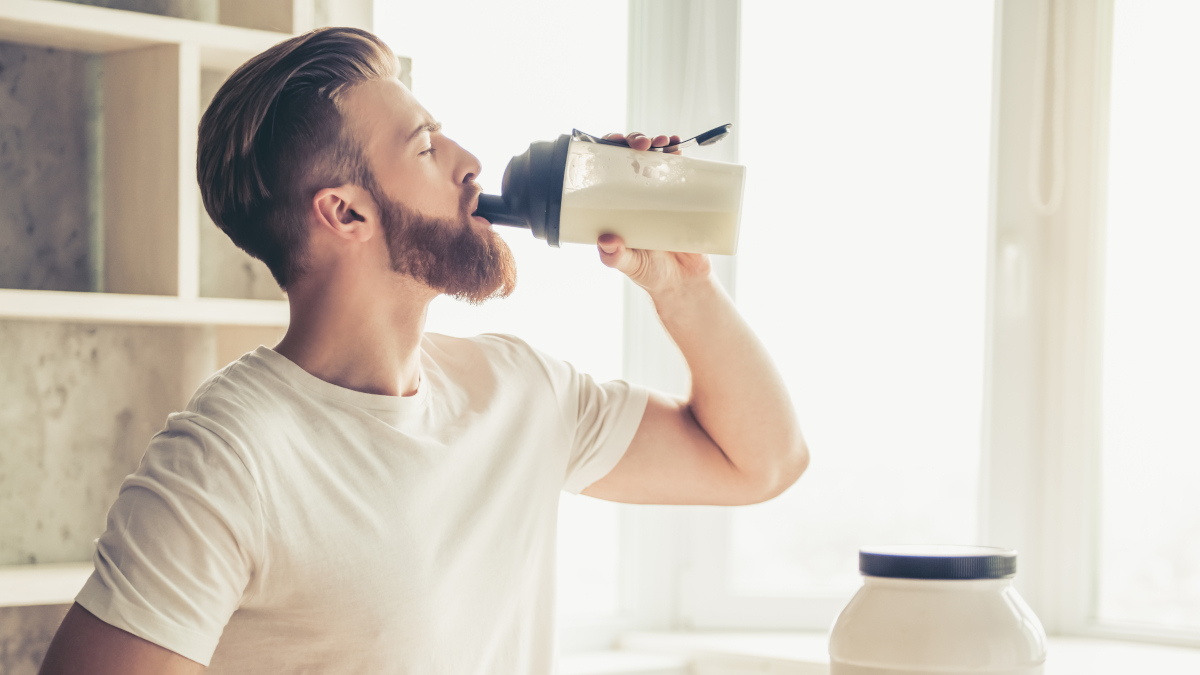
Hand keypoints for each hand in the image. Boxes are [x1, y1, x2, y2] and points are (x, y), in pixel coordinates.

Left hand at [595, 131, 710, 296]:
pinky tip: (679, 147)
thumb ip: (616, 257)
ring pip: (655, 158)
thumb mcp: (629, 265)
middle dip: (634, 141)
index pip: (605, 169)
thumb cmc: (650, 272)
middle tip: (642, 144)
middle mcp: (635, 194)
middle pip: (630, 157)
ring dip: (658, 144)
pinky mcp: (683, 196)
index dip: (606, 150)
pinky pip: (680, 170)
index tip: (612, 142)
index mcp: (615, 205)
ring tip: (664, 143)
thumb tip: (606, 241)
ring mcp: (660, 193)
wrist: (684, 283)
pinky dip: (680, 156)